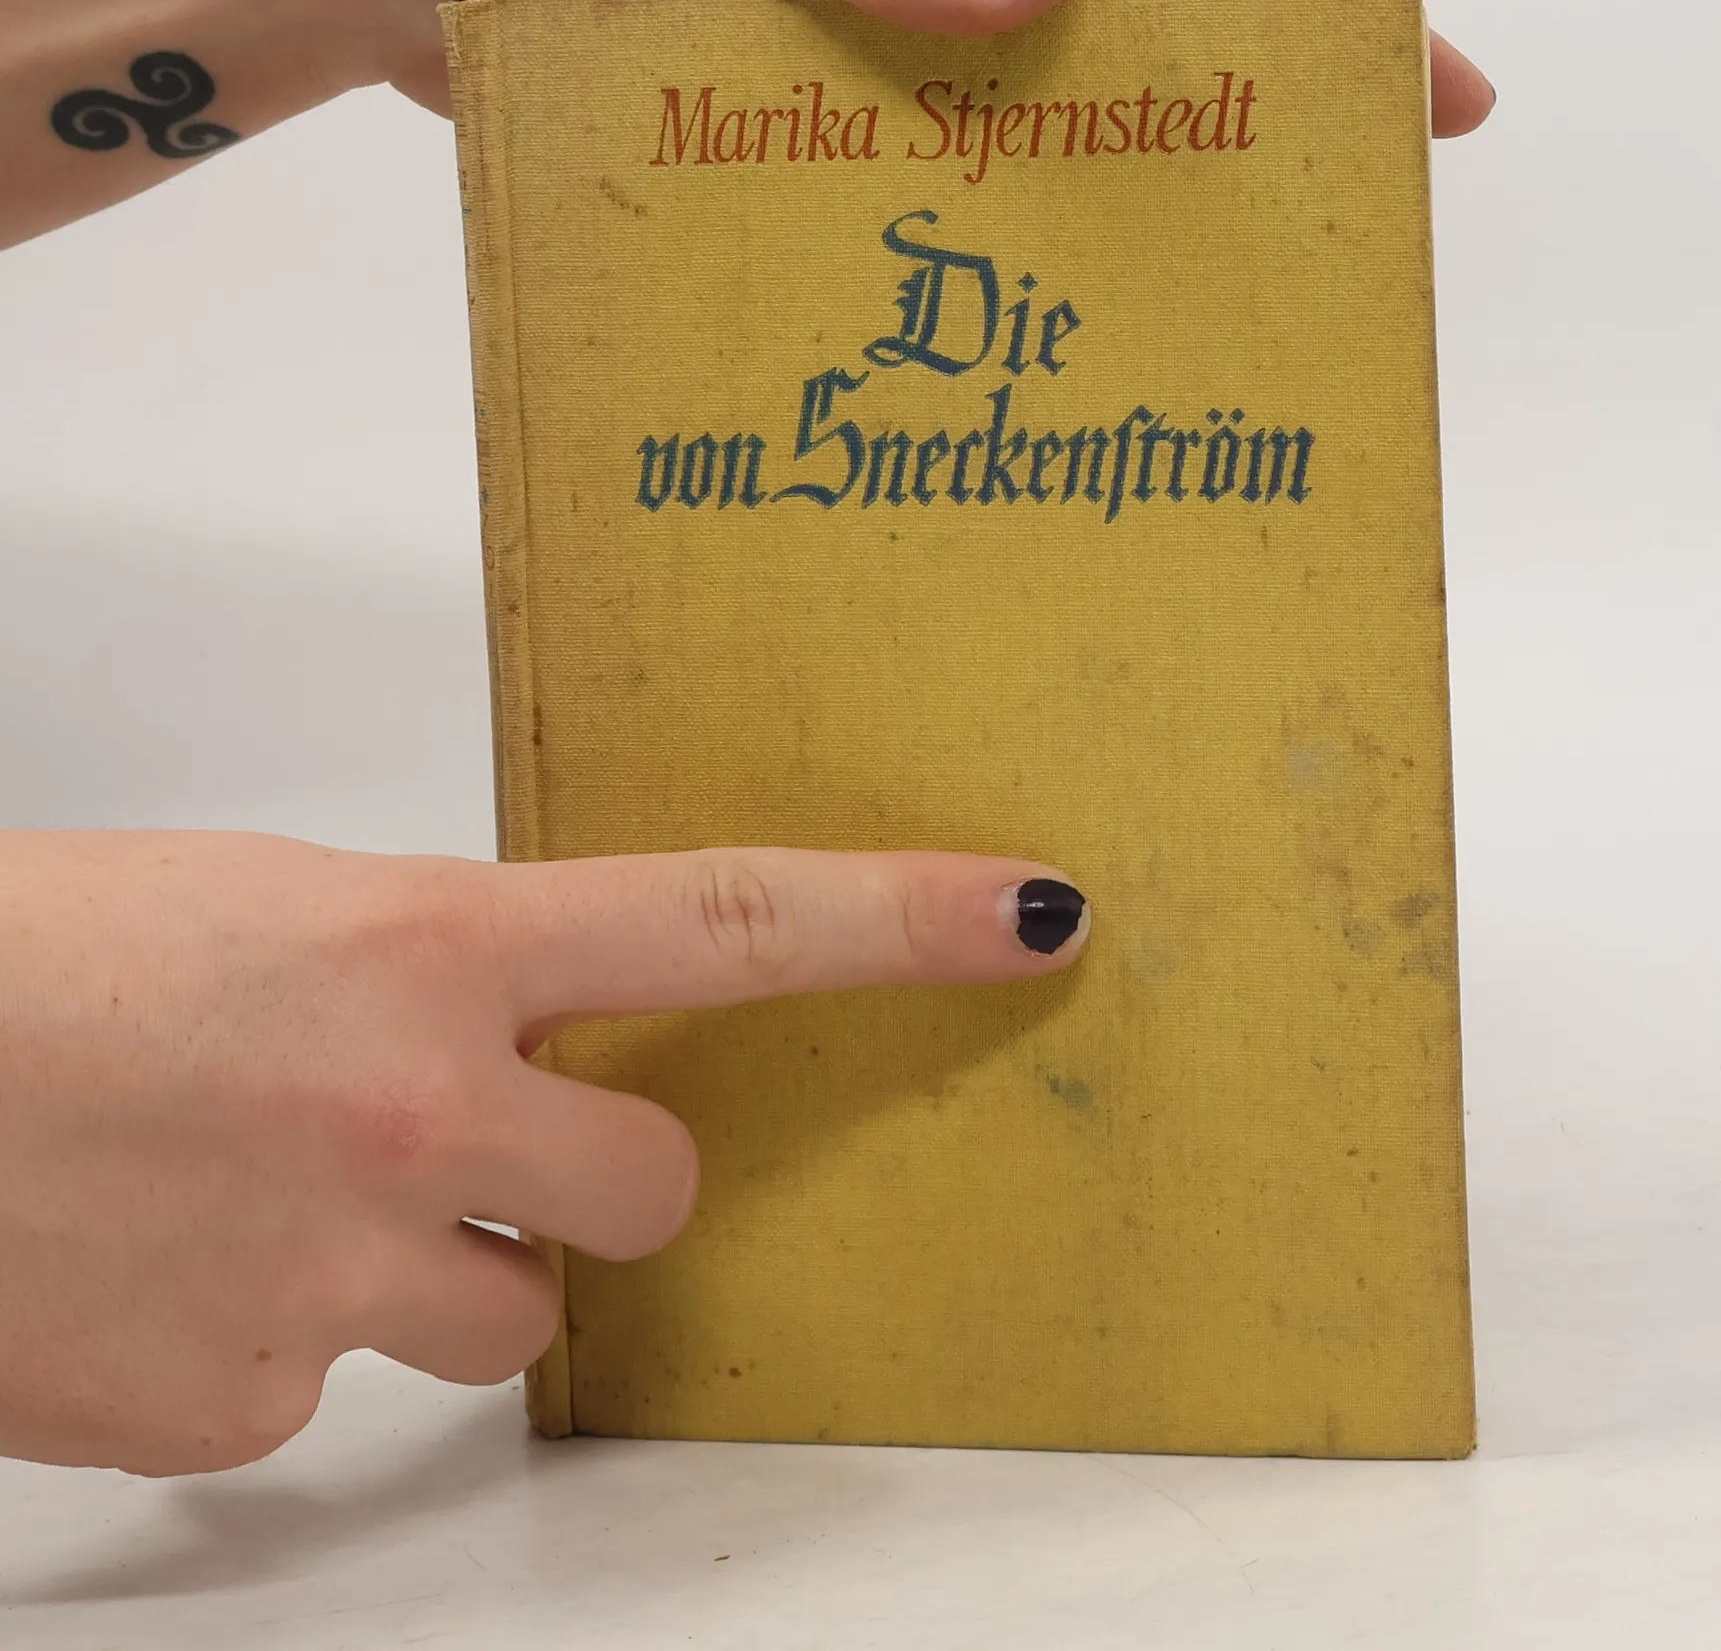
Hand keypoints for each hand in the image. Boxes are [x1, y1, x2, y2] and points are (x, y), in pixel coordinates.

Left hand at [0, 0, 1493, 243]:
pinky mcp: (797, 91)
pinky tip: (997, 302)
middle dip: (1224, 120)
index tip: (1423, 90)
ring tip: (1173, 308)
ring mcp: (858, 15)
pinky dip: (972, 220)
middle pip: (1114, 25)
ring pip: (1021, 108)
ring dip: (1096, 192)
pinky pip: (919, 157)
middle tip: (1315, 240)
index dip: (1292, 11)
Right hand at [0, 830, 1087, 1474]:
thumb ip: (426, 977)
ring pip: (510, 1318)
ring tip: (281, 1199)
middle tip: (500, 1142)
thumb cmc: (32, 966)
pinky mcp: (242, 1410)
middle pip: (657, 1187)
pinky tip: (176, 1268)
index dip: (895, 918)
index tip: (1019, 913)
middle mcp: (408, 1113)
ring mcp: (334, 1279)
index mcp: (420, 946)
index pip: (726, 920)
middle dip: (610, 1177)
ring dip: (444, 1271)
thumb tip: (505, 1042)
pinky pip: (338, 1394)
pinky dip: (289, 1341)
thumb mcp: (272, 916)